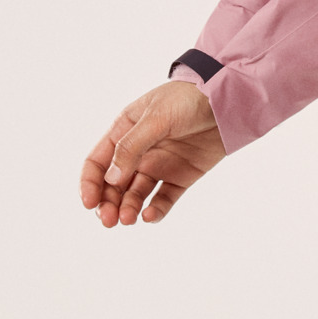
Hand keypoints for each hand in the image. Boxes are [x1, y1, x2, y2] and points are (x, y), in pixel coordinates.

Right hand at [80, 80, 225, 228]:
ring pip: (136, 194)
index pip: (98, 162)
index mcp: (124, 131)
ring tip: (129, 219)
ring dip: (129, 208)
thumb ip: (132, 147)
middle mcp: (139, 151)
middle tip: (109, 220)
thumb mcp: (156, 117)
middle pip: (114, 184)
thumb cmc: (188, 98)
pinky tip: (150, 216)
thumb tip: (110, 179)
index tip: (89, 204)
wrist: (227, 98)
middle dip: (108, 203)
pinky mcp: (182, 175)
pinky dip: (156, 210)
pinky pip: (164, 198)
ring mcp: (160, 164)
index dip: (90, 184)